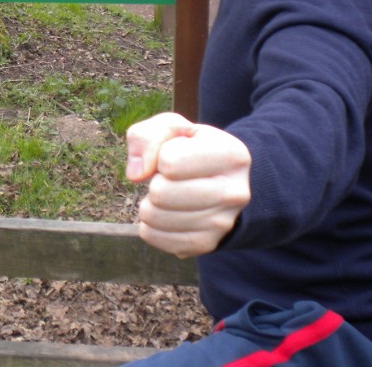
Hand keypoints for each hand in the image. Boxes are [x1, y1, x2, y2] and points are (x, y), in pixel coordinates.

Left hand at [125, 113, 250, 258]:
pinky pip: (152, 236)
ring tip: (170, 195)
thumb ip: (148, 136)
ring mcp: (222, 223)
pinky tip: (167, 213)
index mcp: (231, 155)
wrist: (221, 181)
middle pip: (160, 193)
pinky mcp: (205, 244)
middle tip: (170, 179)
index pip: (169, 162)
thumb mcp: (173, 127)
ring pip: (154, 216)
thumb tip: (137, 174)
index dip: (162, 156)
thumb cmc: (192, 149)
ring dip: (151, 203)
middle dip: (155, 182)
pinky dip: (149, 223)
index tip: (177, 156)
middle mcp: (234, 192)